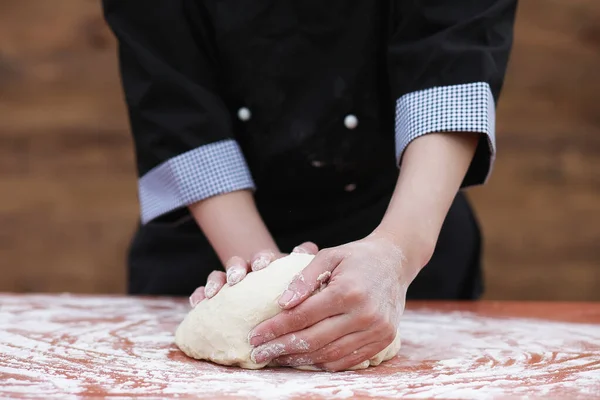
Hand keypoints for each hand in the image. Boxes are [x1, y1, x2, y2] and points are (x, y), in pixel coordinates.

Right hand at [188, 242, 318, 306]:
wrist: (273, 313)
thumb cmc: (291, 298)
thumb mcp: (300, 286)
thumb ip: (306, 271)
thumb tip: (307, 249)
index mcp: (271, 269)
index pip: (267, 258)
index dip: (264, 260)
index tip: (263, 267)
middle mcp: (249, 272)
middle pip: (241, 263)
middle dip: (238, 268)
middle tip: (238, 279)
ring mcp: (233, 283)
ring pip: (221, 274)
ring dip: (217, 280)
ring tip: (214, 292)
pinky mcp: (218, 296)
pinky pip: (204, 293)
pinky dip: (200, 295)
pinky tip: (198, 302)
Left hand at [247, 231, 417, 370]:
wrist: (395, 261)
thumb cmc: (356, 256)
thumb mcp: (328, 256)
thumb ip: (303, 278)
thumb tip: (281, 303)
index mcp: (347, 291)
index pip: (302, 316)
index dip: (275, 329)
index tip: (254, 336)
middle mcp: (364, 314)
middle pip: (313, 340)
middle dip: (281, 348)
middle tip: (258, 354)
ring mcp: (376, 330)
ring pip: (330, 354)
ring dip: (300, 360)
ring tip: (277, 358)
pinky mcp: (383, 340)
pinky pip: (348, 360)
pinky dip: (324, 362)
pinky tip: (305, 359)